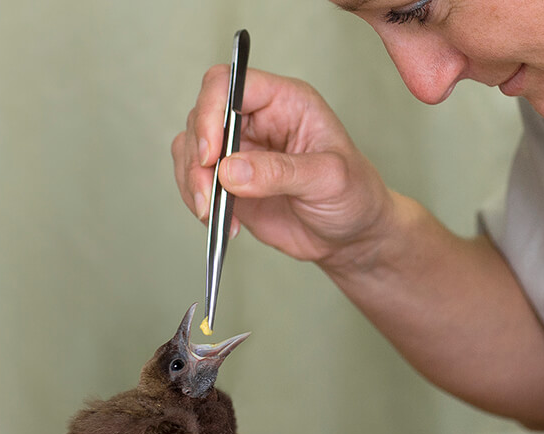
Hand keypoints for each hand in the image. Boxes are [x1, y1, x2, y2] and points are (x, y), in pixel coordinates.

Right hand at [172, 65, 392, 269]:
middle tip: (209, 197)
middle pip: (201, 118)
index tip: (211, 155)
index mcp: (284, 102)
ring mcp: (240, 152)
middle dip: (197, 160)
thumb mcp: (329, 179)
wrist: (351, 237)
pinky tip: (223, 223)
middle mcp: (257, 121)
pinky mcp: (229, 183)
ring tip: (214, 215)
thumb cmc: (353, 196)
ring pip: (190, 150)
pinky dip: (199, 202)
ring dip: (192, 183)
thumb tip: (230, 172)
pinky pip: (195, 182)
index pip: (229, 85)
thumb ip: (280, 172)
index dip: (211, 113)